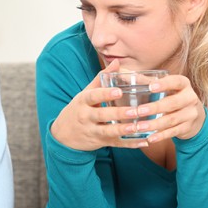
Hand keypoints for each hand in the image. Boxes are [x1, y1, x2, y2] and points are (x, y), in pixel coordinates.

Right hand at [50, 62, 205, 150]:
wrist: (63, 134)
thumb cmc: (78, 109)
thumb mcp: (85, 94)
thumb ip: (100, 79)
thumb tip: (116, 62)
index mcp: (83, 102)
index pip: (93, 97)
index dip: (105, 94)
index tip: (118, 91)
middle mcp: (86, 117)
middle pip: (102, 115)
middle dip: (119, 114)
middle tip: (135, 110)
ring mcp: (93, 131)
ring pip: (109, 132)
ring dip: (124, 130)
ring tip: (138, 127)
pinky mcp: (100, 142)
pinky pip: (116, 144)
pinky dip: (130, 144)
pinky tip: (144, 142)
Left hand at [129, 74, 205, 143]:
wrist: (195, 115)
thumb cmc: (173, 96)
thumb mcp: (166, 87)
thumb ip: (147, 81)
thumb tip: (122, 73)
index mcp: (184, 84)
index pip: (176, 81)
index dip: (164, 84)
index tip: (151, 86)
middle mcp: (190, 98)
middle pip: (172, 103)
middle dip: (155, 108)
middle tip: (138, 111)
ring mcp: (190, 114)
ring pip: (171, 119)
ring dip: (154, 124)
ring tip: (139, 127)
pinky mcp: (188, 127)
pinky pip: (173, 132)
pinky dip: (161, 136)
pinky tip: (150, 138)